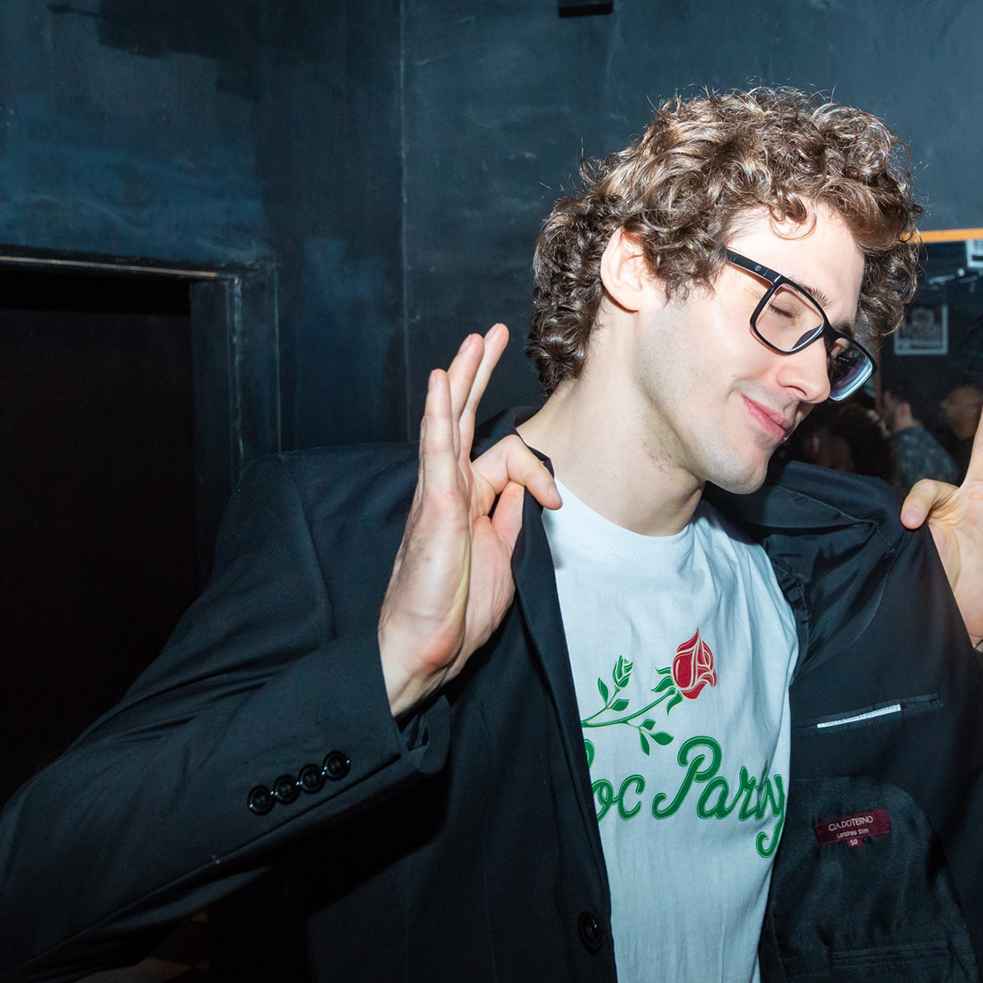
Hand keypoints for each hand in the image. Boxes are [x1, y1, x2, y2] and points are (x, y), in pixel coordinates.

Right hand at [377, 325, 559, 716]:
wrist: (427, 648)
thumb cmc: (456, 611)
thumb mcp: (502, 558)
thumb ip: (510, 520)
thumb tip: (527, 492)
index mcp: (467, 503)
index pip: (501, 458)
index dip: (536, 471)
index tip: (555, 503)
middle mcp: (449, 491)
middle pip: (463, 420)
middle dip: (478, 375)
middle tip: (491, 334)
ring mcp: (438, 495)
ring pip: (449, 424)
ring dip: (462, 378)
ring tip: (475, 340)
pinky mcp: (435, 507)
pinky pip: (437, 451)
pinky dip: (440, 414)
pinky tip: (442, 381)